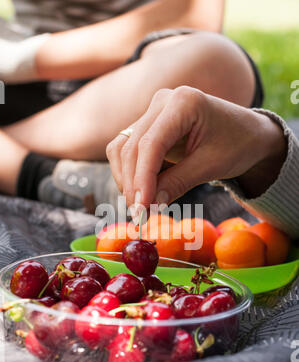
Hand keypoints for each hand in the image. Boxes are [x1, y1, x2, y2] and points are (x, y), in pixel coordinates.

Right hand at [106, 86, 285, 209]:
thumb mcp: (212, 165)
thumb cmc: (237, 144)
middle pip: (131, 147)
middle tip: (140, 216)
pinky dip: (131, 174)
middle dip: (132, 184)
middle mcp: (162, 102)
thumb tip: (148, 206)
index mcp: (183, 102)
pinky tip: (142, 194)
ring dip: (126, 180)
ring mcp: (153, 112)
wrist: (248, 133)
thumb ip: (178, 182)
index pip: (150, 144)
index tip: (141, 209)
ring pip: (122, 149)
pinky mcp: (148, 126)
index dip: (142, 179)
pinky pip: (127, 150)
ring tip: (141, 208)